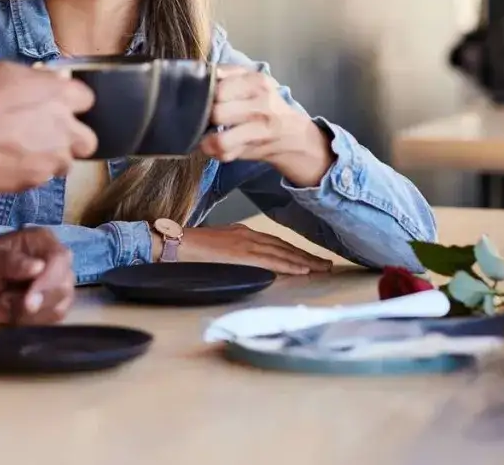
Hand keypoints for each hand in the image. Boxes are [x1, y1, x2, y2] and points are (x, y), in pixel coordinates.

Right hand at [0, 61, 96, 193]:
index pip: (87, 99)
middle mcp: (63, 127)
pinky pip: (44, 177)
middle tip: (50, 134)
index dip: (72, 102)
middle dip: (74, 138)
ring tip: (26, 152)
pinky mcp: (37, 180)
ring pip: (67, 163)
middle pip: (88, 139)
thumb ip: (36, 77)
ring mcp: (52, 157)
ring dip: (53, 158)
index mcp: (58, 94)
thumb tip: (56, 79)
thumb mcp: (1, 71)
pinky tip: (11, 164)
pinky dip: (33, 172)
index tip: (58, 103)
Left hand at [0, 228, 74, 324]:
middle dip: (33, 304)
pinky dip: (24, 324)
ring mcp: (60, 285)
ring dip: (24, 315)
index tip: (28, 303)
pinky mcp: (55, 307)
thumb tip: (38, 267)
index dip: (48, 281)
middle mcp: (58, 261)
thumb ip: (9, 262)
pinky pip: (48, 323)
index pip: (60, 258)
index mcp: (43, 240)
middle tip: (3, 302)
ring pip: (56, 310)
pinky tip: (5, 315)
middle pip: (63, 288)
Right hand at [178, 225, 332, 274]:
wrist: (176, 243)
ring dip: (304, 261)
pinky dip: (288, 264)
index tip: (312, 259)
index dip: (296, 252)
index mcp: (244, 233)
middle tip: (327, 265)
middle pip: (284, 246)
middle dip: (307, 256)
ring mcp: (245, 243)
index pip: (277, 243)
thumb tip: (250, 264)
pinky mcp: (241, 253)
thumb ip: (236, 253)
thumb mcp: (219, 247)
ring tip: (322, 268)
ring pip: (282, 253)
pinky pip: (270, 260)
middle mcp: (248, 235)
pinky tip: (302, 269)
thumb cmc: (192, 248)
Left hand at [199, 65, 333, 186]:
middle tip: (203, 118)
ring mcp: (261, 129)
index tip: (201, 98)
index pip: (219, 87)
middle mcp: (263, 103)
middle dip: (205, 117)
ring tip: (206, 136)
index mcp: (257, 81)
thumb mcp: (254, 82)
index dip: (204, 94)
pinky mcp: (257, 150)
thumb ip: (228, 74)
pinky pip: (226, 154)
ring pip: (221, 139)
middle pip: (217, 112)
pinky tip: (217, 146)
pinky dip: (216, 152)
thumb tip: (199, 72)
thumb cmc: (267, 105)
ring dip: (207, 140)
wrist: (296, 136)